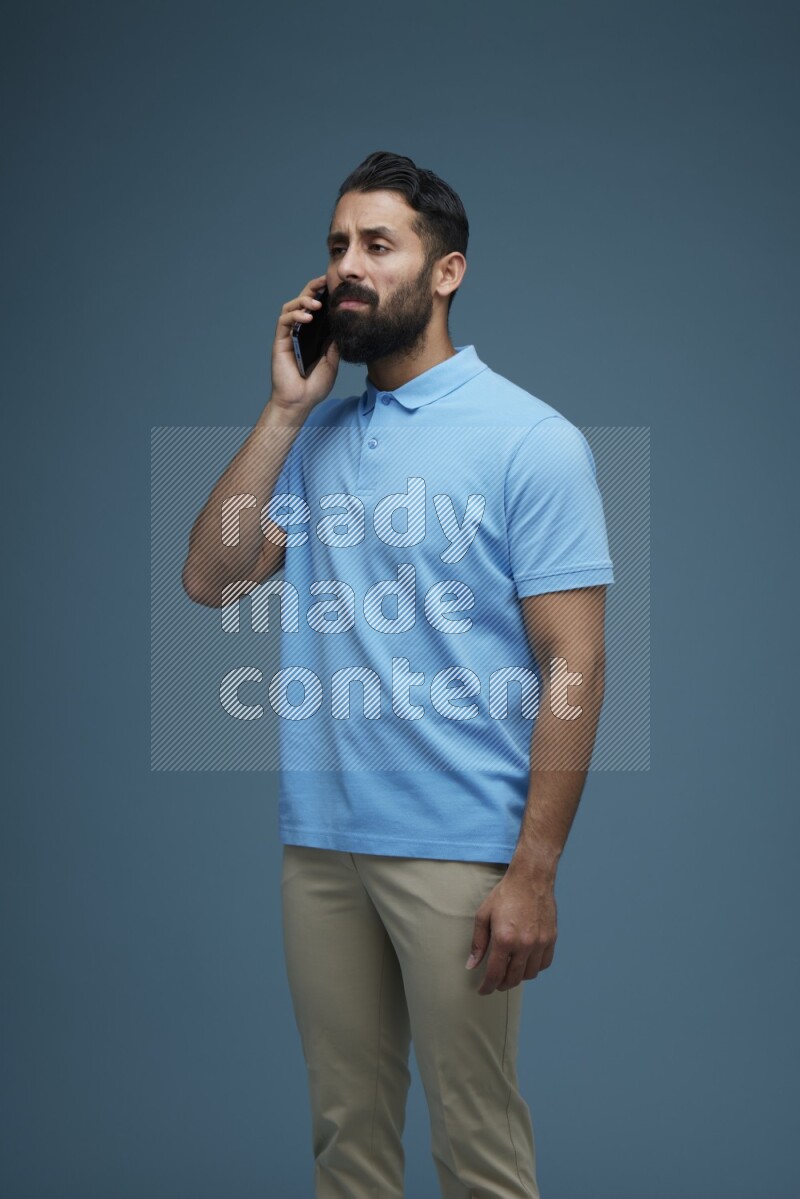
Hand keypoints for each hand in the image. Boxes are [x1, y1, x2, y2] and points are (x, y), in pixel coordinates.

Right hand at [270, 274, 339, 412]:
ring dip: (303, 300)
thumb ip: (334, 343)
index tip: (335, 285)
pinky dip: (295, 314)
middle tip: (324, 281)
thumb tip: (342, 324)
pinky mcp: (280, 341)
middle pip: (303, 302)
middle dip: (313, 289)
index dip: (324, 295)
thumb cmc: (314, 386)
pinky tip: (307, 317)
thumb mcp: (332, 362)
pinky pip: (285, 321)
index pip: (317, 309)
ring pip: (291, 307)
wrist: (300, 401)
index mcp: (313, 335)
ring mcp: (289, 335)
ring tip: (316, 303)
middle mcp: (300, 331)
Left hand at [465, 868, 557, 994]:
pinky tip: (526, 962)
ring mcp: (540, 943)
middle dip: (501, 984)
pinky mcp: (551, 939)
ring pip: (529, 974)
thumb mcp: (484, 915)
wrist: (531, 879)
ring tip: (510, 971)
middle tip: (495, 983)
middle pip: (513, 978)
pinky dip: (534, 967)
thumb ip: (478, 943)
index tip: (483, 990)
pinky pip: (544, 964)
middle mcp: (524, 944)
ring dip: (518, 977)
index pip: (495, 974)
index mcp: (504, 939)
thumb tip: (472, 964)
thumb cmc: (506, 894)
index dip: (487, 986)